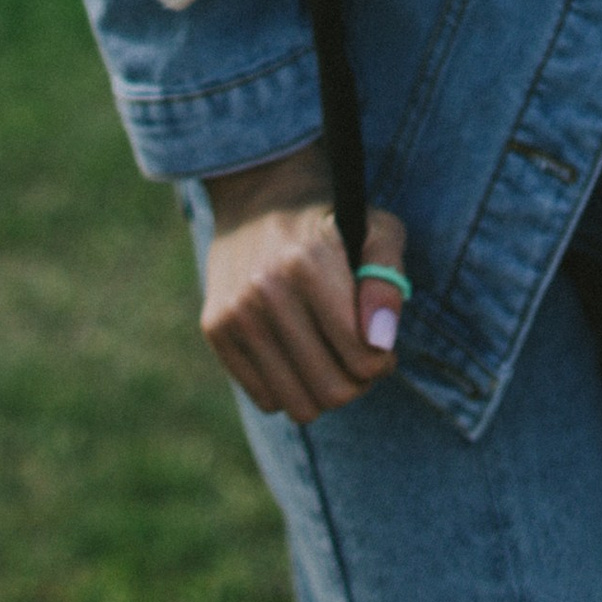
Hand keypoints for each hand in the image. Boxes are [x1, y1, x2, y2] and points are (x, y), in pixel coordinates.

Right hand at [199, 143, 410, 424]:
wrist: (258, 195)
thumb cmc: (331, 220)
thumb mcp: (377, 229)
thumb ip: (387, 280)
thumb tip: (380, 341)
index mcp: (309, 263)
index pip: (361, 356)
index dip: (383, 361)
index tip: (382, 346)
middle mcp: (265, 289)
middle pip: (332, 390)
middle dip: (358, 383)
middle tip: (359, 358)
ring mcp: (235, 312)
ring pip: (298, 405)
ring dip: (323, 392)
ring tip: (331, 360)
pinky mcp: (215, 328)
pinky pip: (266, 399)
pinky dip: (289, 388)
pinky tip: (297, 355)